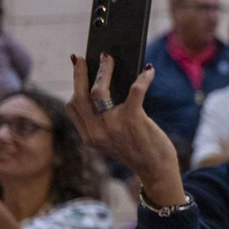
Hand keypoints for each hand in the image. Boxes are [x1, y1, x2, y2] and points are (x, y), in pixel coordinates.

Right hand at [66, 55, 181, 201]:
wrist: (156, 170)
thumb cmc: (138, 150)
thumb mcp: (112, 140)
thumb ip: (102, 121)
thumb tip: (104, 86)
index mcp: (88, 136)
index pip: (72, 106)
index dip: (74, 86)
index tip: (77, 68)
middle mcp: (96, 132)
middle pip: (80, 95)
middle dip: (81, 73)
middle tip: (85, 57)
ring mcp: (112, 126)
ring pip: (99, 90)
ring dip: (104, 70)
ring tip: (109, 58)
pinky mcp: (133, 120)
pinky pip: (135, 91)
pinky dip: (142, 79)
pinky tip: (149, 71)